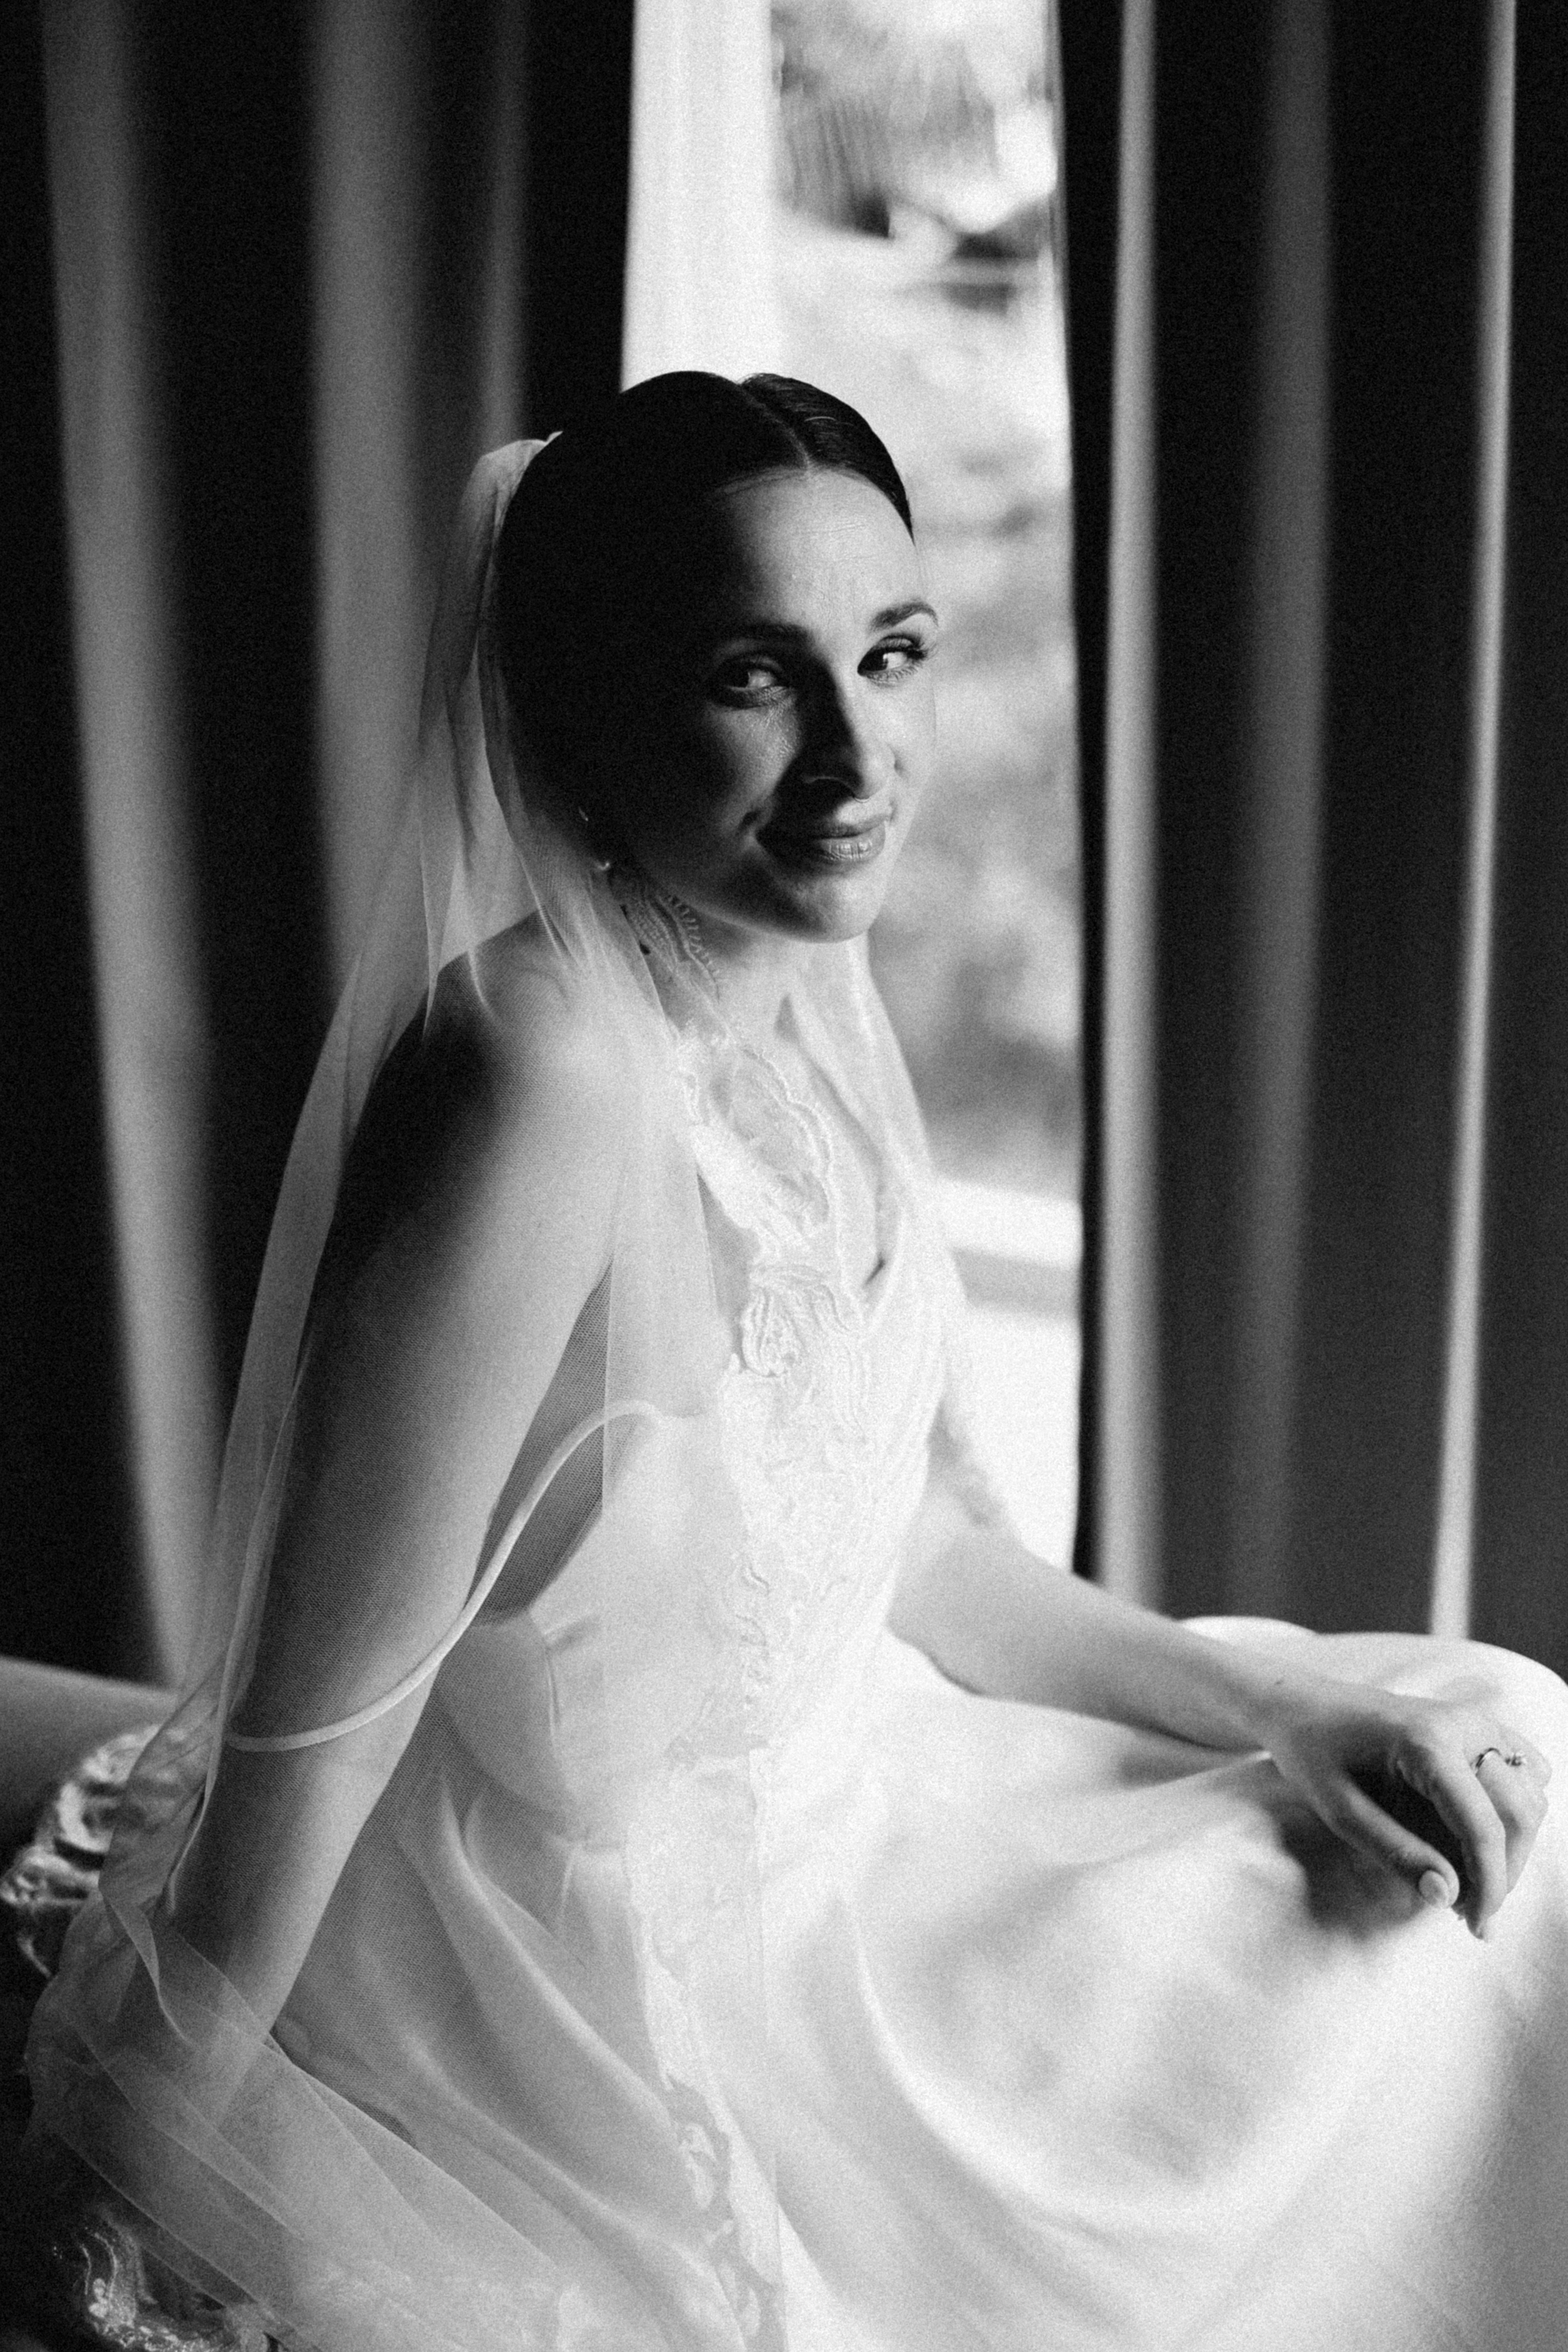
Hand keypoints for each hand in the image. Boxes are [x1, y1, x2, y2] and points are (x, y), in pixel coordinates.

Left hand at [1256, 1676, 1551, 1936]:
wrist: (1304, 1705)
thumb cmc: (1314, 1753)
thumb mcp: (1340, 1811)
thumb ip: (1397, 1853)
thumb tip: (1447, 1896)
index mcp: (1426, 1742)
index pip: (1483, 1825)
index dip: (1488, 1884)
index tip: (1476, 1926)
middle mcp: (1463, 1724)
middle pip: (1521, 1812)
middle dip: (1503, 1871)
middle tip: (1467, 1911)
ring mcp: (1476, 1721)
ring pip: (1530, 1796)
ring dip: (1510, 1846)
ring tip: (1464, 1878)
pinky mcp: (1479, 1727)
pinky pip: (1525, 1776)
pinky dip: (1511, 1815)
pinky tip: (1473, 1840)